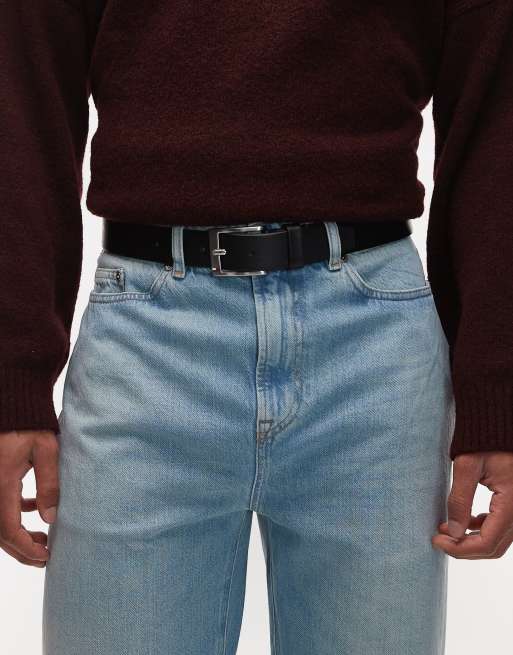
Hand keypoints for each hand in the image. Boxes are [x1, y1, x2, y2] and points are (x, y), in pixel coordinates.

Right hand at [0, 430, 58, 566]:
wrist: (11, 406)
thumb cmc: (29, 425)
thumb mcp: (46, 450)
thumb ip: (49, 483)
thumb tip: (51, 517)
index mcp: (0, 484)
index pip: (7, 528)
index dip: (25, 548)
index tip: (45, 556)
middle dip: (22, 549)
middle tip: (45, 557)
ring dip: (17, 534)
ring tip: (43, 538)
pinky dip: (13, 515)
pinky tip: (33, 509)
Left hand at [432, 451, 512, 558]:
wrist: (500, 425)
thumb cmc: (486, 441)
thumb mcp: (468, 466)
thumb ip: (460, 500)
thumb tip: (453, 531)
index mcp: (512, 505)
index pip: (486, 543)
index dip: (460, 548)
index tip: (437, 541)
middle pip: (493, 546)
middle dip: (464, 547)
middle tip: (439, 538)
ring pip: (497, 539)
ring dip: (472, 539)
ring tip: (446, 528)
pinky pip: (501, 527)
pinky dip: (481, 529)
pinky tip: (464, 520)